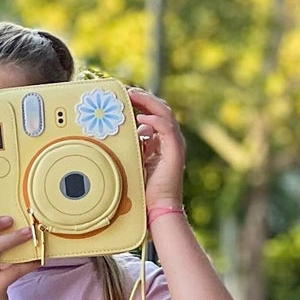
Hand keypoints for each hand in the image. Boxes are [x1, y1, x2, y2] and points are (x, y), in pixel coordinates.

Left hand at [128, 87, 184, 209]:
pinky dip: (154, 121)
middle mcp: (170, 139)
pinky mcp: (175, 151)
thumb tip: (127, 131)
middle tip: (125, 90)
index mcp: (162, 140)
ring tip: (132, 95)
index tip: (123, 94)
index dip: (140, 101)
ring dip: (147, 101)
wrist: (158, 208)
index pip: (154, 112)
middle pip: (160, 108)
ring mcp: (175, 144)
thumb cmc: (145, 189)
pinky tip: (141, 119)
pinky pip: (167, 128)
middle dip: (143, 96)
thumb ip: (134, 145)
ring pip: (164, 113)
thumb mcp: (135, 160)